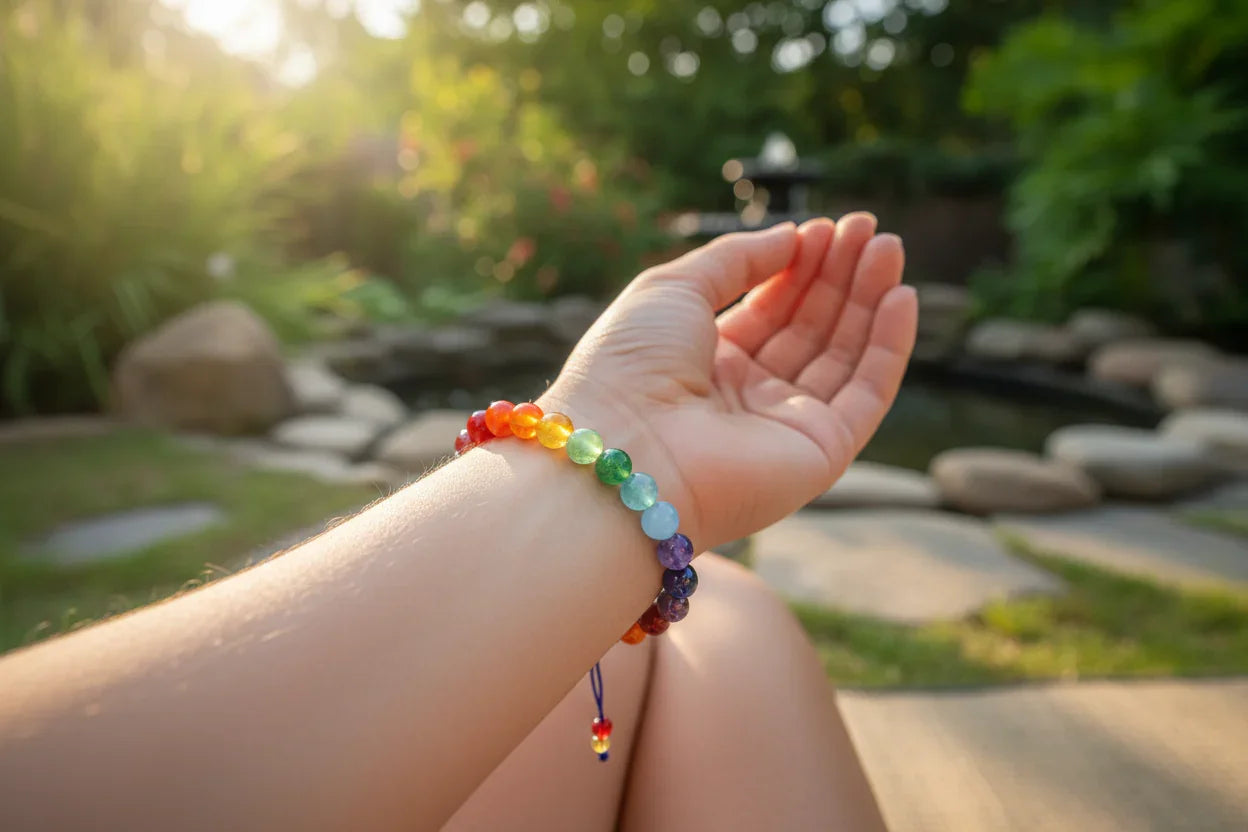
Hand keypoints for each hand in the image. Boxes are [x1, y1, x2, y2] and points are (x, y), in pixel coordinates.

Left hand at [541, 215, 916, 549]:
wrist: (623, 451)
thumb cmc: (629, 366)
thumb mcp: (673, 288)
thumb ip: (736, 259)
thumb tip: (792, 235)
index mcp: (705, 363)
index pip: (769, 309)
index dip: (799, 266)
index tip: (827, 226)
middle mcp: (747, 398)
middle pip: (810, 328)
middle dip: (840, 276)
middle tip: (868, 227)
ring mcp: (785, 427)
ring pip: (844, 355)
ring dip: (869, 300)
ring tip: (888, 246)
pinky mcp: (820, 454)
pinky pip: (866, 394)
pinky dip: (888, 346)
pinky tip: (901, 296)